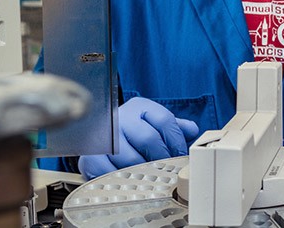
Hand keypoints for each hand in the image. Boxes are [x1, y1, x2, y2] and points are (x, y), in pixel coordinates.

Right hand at [78, 97, 198, 178]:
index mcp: (140, 106)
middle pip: (149, 139)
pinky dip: (121, 176)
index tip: (180, 154)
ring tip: (150, 174)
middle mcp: (121, 117)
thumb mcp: (153, 122)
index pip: (165, 120)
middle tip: (166, 167)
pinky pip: (109, 170)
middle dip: (162, 157)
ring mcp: (105, 135)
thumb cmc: (132, 130)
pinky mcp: (91, 154)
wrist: (97, 134)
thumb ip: (174, 126)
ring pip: (131, 157)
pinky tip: (128, 177)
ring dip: (144, 169)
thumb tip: (192, 130)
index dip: (176, 140)